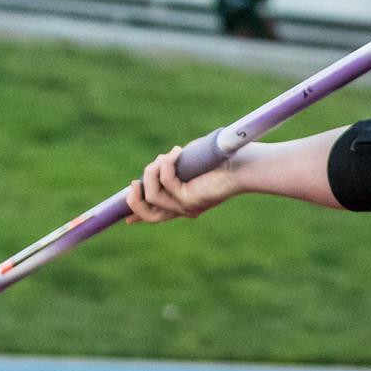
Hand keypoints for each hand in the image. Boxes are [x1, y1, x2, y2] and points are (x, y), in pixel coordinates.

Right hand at [124, 141, 241, 224]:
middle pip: (147, 215)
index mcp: (184, 203)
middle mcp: (184, 209)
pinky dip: (167, 164)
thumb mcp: (191, 163)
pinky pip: (165, 182)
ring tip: (169, 155)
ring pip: (151, 194)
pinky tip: (177, 152)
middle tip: (135, 181)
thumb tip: (158, 164)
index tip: (126, 217)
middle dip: (134, 199)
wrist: (245, 165)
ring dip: (153, 170)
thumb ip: (174, 167)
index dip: (138, 214)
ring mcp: (186, 207)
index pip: (156, 215)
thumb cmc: (222, 160)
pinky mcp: (189, 200)